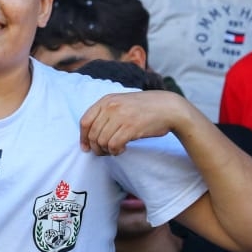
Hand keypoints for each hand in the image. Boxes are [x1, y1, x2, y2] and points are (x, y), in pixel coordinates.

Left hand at [80, 90, 194, 155]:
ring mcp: (121, 116)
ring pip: (102, 142)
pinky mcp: (130, 127)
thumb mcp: (122, 103)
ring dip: (107, 151)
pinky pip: (113, 146)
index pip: (85, 121)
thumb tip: (90, 135)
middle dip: (96, 148)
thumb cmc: (145, 108)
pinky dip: (116, 152)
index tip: (86, 147)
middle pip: (93, 135)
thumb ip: (106, 113)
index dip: (83, 137)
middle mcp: (111, 107)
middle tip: (105, 152)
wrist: (168, 108)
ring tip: (116, 149)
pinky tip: (123, 149)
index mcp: (106, 100)